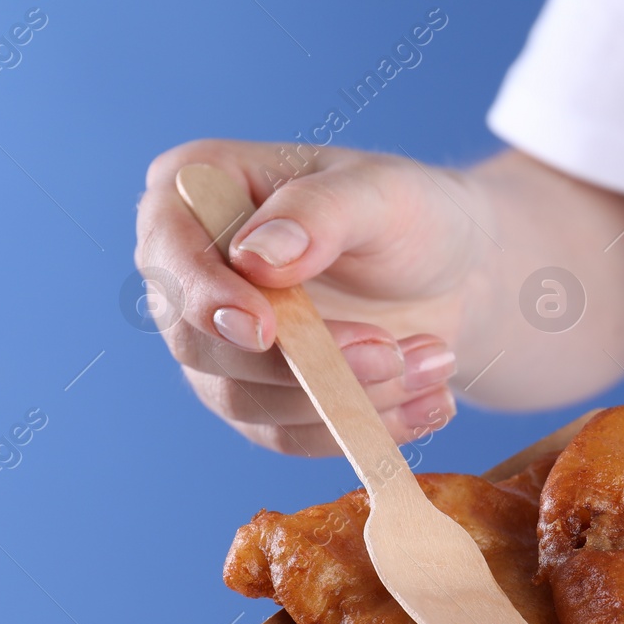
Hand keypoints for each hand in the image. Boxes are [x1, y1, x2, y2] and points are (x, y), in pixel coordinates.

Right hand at [135, 139, 488, 454]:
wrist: (455, 274)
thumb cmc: (410, 213)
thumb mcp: (381, 192)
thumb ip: (319, 213)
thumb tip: (256, 260)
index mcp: (199, 188)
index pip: (168, 250)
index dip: (203, 297)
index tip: (264, 329)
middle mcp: (192, 272)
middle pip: (200, 342)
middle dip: (303, 361)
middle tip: (394, 353)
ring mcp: (219, 344)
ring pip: (248, 402)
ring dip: (349, 396)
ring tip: (436, 361)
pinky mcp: (261, 399)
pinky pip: (292, 436)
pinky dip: (364, 427)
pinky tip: (430, 402)